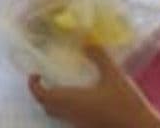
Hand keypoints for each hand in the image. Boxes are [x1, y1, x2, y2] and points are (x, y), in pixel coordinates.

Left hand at [28, 45, 159, 127]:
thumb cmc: (125, 103)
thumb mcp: (113, 75)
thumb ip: (99, 57)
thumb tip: (87, 40)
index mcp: (72, 100)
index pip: (42, 95)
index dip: (34, 85)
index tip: (35, 73)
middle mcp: (71, 114)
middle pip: (46, 106)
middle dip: (42, 92)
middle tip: (46, 78)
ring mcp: (79, 123)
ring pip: (57, 114)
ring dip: (54, 101)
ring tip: (61, 85)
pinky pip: (69, 118)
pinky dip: (66, 108)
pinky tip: (80, 98)